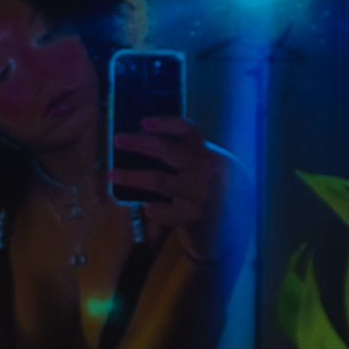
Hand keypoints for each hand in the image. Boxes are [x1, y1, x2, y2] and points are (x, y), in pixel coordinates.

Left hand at [111, 116, 229, 258]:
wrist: (234, 226)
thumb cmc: (210, 190)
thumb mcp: (205, 166)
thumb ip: (185, 154)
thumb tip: (143, 138)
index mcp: (209, 154)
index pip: (188, 131)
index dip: (166, 124)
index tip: (144, 121)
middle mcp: (208, 170)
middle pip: (168, 151)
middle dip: (139, 144)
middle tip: (118, 140)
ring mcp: (202, 194)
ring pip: (160, 181)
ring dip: (132, 176)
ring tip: (113, 174)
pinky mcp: (194, 217)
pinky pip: (162, 210)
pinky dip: (150, 208)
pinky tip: (145, 206)